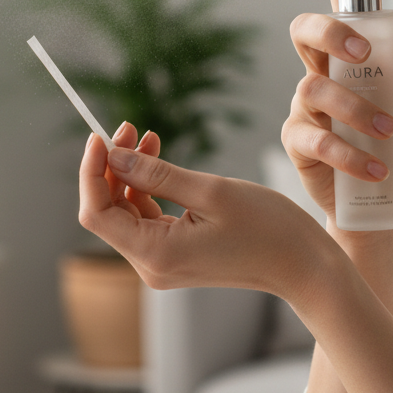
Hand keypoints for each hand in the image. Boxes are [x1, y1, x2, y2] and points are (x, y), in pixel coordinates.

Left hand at [78, 122, 329, 296]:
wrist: (302, 265)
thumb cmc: (266, 228)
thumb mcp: (210, 191)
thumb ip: (156, 174)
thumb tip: (113, 156)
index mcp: (155, 254)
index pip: (96, 214)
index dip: (90, 173)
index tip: (98, 136)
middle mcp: (151, 266)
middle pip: (108, 212)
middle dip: (111, 167)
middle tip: (128, 126)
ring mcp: (162, 263)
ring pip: (126, 212)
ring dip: (130, 172)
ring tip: (145, 136)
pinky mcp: (175, 255)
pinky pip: (147, 217)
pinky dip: (147, 186)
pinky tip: (156, 157)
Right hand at [282, 0, 392, 246]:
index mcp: (356, 53)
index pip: (344, 2)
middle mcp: (325, 70)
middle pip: (306, 29)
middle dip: (329, 30)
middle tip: (361, 51)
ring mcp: (308, 106)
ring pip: (312, 86)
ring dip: (353, 107)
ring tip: (388, 134)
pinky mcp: (299, 142)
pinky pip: (312, 137)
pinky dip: (346, 151)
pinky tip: (374, 168)